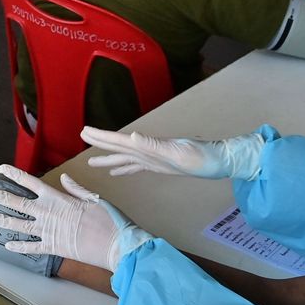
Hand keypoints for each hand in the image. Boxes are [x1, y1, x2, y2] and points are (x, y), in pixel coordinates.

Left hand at [0, 165, 153, 271]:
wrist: (115, 246)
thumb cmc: (109, 221)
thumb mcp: (94, 199)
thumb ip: (76, 189)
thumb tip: (64, 179)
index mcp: (57, 198)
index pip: (31, 183)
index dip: (15, 175)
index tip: (3, 169)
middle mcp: (47, 213)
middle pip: (18, 203)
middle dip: (0, 197)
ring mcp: (48, 232)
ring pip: (19, 225)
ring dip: (3, 220)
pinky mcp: (52, 248)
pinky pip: (31, 247)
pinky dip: (19, 247)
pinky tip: (7, 246)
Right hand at [82, 126, 264, 180]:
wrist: (221, 161)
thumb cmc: (203, 158)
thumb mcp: (177, 153)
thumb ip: (153, 145)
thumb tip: (132, 135)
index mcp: (149, 146)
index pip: (120, 140)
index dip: (102, 136)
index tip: (84, 131)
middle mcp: (148, 149)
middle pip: (119, 146)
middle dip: (101, 142)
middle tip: (82, 136)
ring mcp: (153, 157)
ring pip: (124, 157)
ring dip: (109, 158)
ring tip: (93, 162)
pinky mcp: (159, 165)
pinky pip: (136, 166)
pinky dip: (124, 168)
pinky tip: (117, 172)